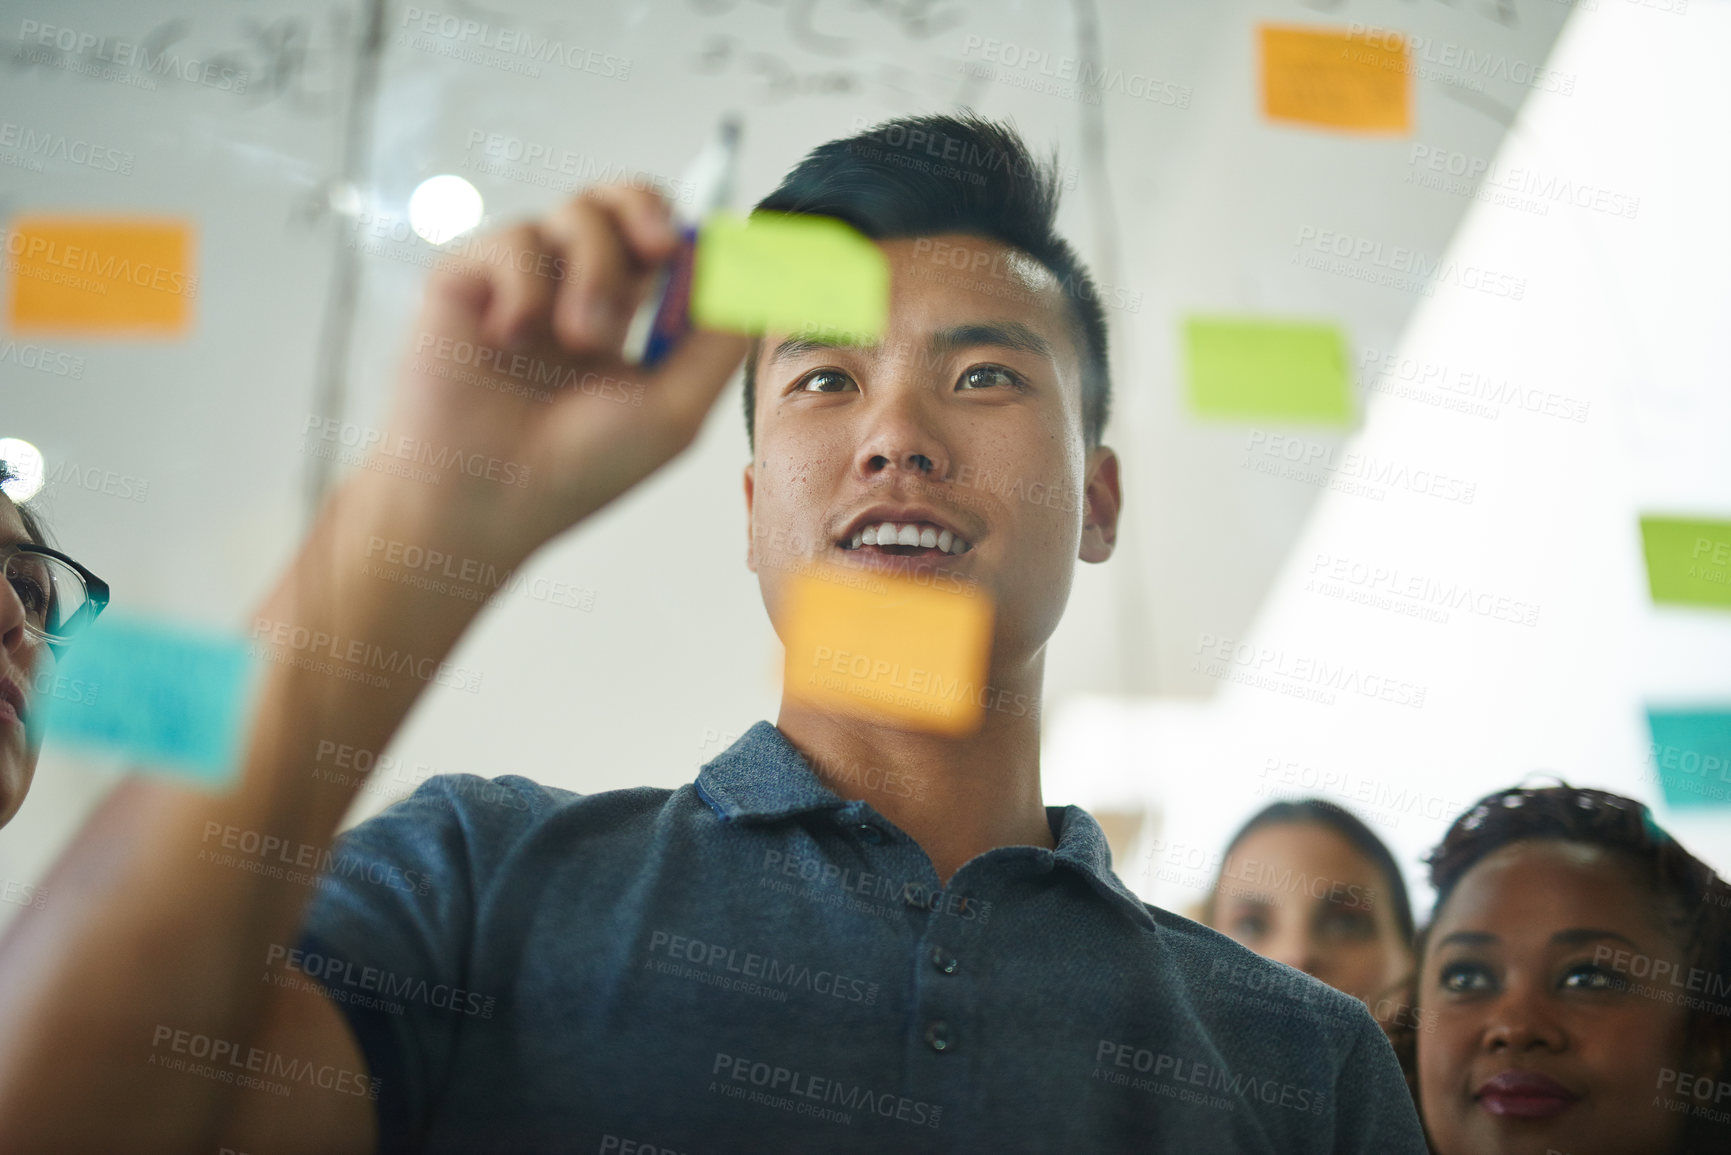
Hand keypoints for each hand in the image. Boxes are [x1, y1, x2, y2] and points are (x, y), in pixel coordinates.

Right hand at [367, 184, 748, 562]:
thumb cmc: (576, 471)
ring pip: (575, 214)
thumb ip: (719, 343)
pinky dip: (527, 287)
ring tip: (582, 339)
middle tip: (659, 246)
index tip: (707, 251)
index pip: (661, 245)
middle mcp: (570, 292)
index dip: (689, 235)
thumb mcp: (675, 411)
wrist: (486, 498)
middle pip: (619, 202)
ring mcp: (519, 283)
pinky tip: (512, 339)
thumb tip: (748, 274)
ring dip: (594, 272)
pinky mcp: (466, 277)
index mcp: (622, 321)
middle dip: (646, 208)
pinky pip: (516, 239)